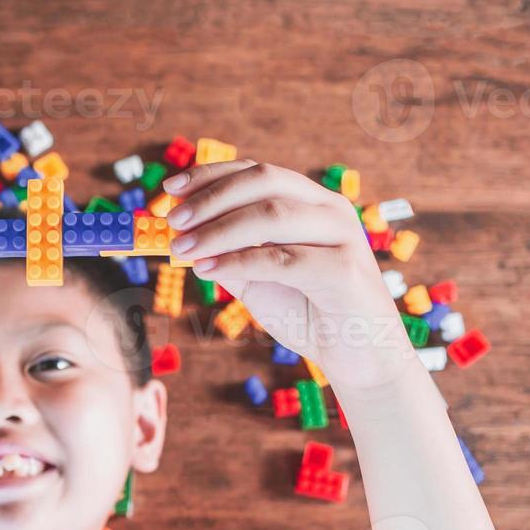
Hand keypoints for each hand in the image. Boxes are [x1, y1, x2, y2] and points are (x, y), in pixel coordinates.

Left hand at [163, 160, 416, 392]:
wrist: (358, 357)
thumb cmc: (308, 312)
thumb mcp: (258, 277)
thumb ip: (226, 253)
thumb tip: (177, 235)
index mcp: (311, 202)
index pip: (258, 172)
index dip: (212, 175)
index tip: (171, 188)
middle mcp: (330, 209)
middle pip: (264, 182)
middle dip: (211, 199)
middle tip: (172, 221)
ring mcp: (342, 236)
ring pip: (271, 216)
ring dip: (217, 231)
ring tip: (180, 249)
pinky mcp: (344, 271)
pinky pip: (282, 259)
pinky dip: (238, 261)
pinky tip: (207, 270)